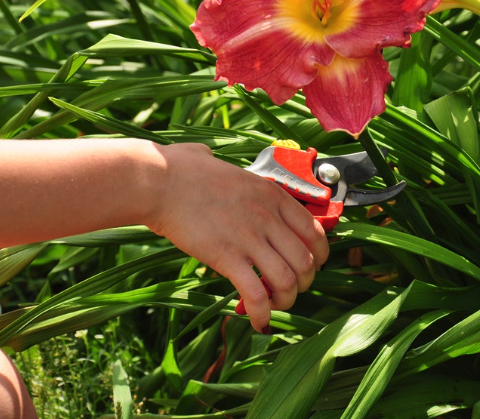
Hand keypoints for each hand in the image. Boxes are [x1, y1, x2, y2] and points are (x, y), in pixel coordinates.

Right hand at [148, 143, 328, 331]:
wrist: (160, 181)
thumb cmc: (183, 170)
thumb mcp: (220, 161)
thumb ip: (222, 166)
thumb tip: (205, 157)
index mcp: (273, 195)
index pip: (315, 232)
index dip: (319, 256)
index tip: (310, 266)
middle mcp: (268, 217)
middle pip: (307, 262)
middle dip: (304, 283)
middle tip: (290, 289)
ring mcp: (249, 237)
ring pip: (288, 281)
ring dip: (286, 301)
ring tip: (274, 306)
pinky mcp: (227, 257)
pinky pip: (256, 293)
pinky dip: (262, 314)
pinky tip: (258, 321)